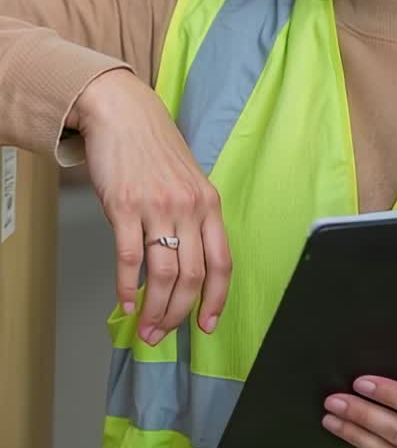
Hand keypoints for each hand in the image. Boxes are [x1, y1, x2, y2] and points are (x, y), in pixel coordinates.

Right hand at [68, 69, 231, 345]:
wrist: (122, 113)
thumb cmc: (155, 148)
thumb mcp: (188, 180)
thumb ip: (193, 218)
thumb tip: (188, 266)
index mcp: (209, 203)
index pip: (222, 263)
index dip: (215, 300)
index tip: (206, 325)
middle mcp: (188, 207)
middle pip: (192, 276)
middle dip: (179, 314)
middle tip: (164, 334)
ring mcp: (156, 207)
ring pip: (162, 274)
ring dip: (154, 309)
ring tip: (145, 328)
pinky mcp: (124, 206)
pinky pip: (128, 258)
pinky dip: (127, 286)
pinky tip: (125, 303)